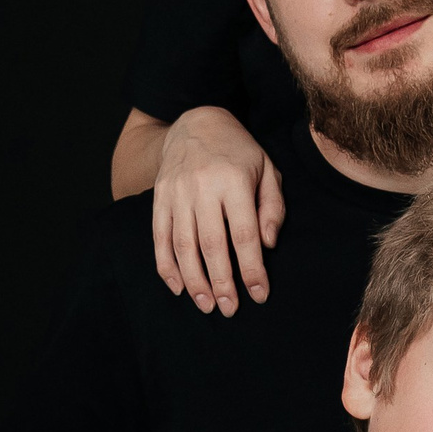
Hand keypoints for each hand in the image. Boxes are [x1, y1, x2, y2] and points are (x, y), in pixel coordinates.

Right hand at [153, 106, 284, 313]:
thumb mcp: (267, 170)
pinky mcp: (159, 198)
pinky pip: (160, 237)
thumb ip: (273, 207)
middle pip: (211, 244)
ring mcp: (176, 193)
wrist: (196, 122)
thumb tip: (268, 244)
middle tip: (229, 309)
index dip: (252, 268)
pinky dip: (167, 266)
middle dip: (221, 282)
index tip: (260, 295)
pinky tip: (178, 287)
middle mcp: (202, 187)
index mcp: (234, 180)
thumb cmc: (239, 153)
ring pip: (183, 245)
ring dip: (194, 280)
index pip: (244, 234)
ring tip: (206, 305)